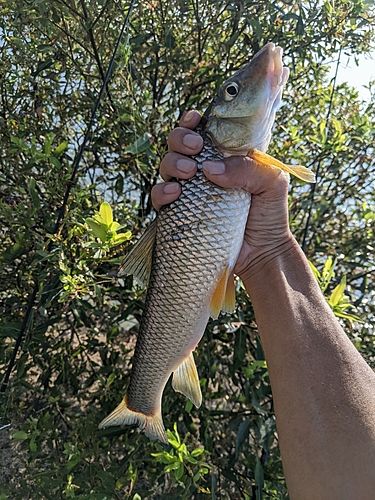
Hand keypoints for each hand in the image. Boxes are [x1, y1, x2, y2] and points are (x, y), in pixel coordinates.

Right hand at [151, 110, 293, 279]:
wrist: (261, 253)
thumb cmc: (270, 215)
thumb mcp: (272, 183)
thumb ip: (249, 168)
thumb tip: (210, 168)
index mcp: (224, 157)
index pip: (203, 131)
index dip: (193, 121)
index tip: (195, 121)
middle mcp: (203, 171)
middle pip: (178, 144)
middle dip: (180, 138)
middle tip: (195, 147)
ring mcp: (190, 192)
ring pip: (167, 166)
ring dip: (172, 162)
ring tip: (189, 172)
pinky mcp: (179, 213)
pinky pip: (160, 197)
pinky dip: (162, 191)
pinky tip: (175, 192)